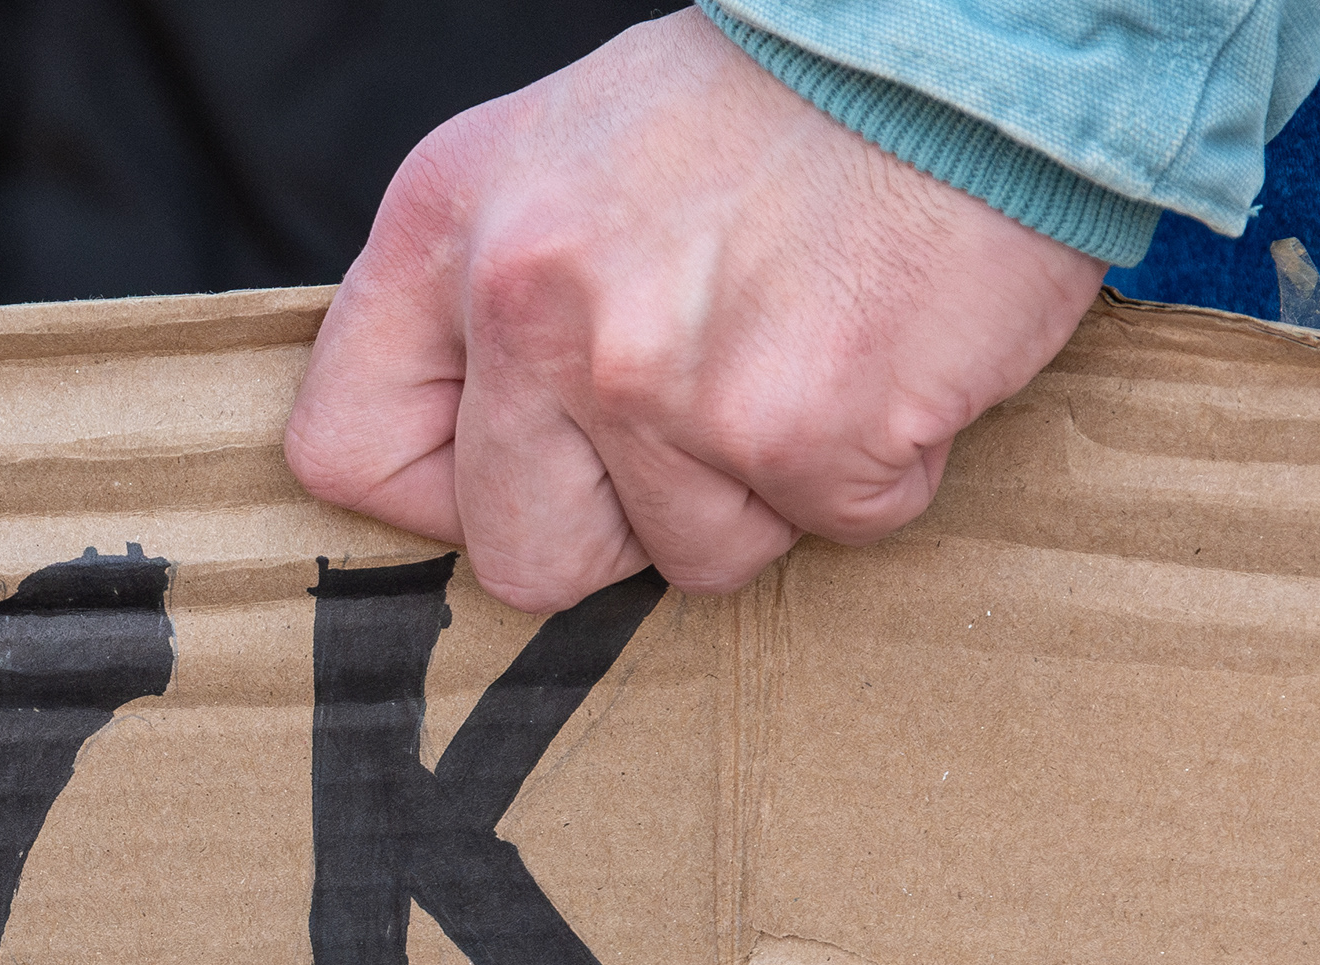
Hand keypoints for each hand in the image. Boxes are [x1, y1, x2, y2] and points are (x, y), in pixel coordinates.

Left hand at [285, 10, 1107, 607]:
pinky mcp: (801, 432)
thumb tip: (473, 449)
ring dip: (766, 489)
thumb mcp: (566, 153)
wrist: (972, 33)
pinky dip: (876, 469)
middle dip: (621, 528)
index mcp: (448, 226)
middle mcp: (528, 304)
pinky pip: (827, 530)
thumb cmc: (780, 99)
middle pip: (521, 555)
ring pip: (692, 556)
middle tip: (701, 419)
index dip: (443, 496)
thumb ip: (493, 294)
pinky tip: (887, 351)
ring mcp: (658, 380)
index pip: (346, 452)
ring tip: (811, 343)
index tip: (524, 465)